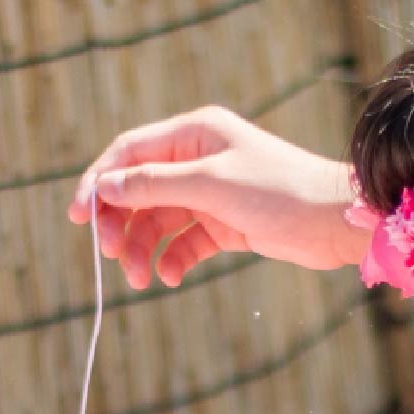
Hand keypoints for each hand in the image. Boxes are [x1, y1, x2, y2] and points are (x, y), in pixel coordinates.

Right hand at [67, 108, 369, 289]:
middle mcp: (196, 158)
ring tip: (140, 281)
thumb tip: (104, 187)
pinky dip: (172, 260)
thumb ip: (155, 184)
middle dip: (120, 223)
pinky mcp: (224, 224)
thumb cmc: (280, 190)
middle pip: (137, 189)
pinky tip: (170, 278)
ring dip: (142, 249)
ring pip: (157, 220)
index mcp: (193, 133)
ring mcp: (209, 192)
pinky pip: (183, 242)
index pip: (128, 153)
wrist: (336, 222)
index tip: (77, 218)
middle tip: (110, 256)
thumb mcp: (211, 184)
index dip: (98, 183)